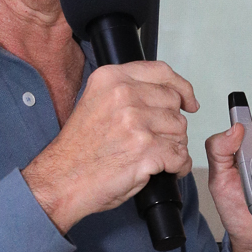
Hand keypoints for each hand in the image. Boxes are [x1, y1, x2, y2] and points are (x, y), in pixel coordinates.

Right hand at [23, 61, 197, 236]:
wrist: (62, 179)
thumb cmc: (79, 149)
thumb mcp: (96, 102)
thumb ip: (126, 91)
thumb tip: (164, 92)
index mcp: (111, 79)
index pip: (162, 72)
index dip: (182, 87)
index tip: (189, 101)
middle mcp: (124, 95)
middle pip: (174, 103)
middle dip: (171, 124)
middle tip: (156, 139)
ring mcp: (136, 122)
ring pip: (180, 129)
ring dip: (174, 146)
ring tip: (155, 156)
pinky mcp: (146, 150)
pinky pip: (180, 155)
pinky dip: (178, 166)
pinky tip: (165, 170)